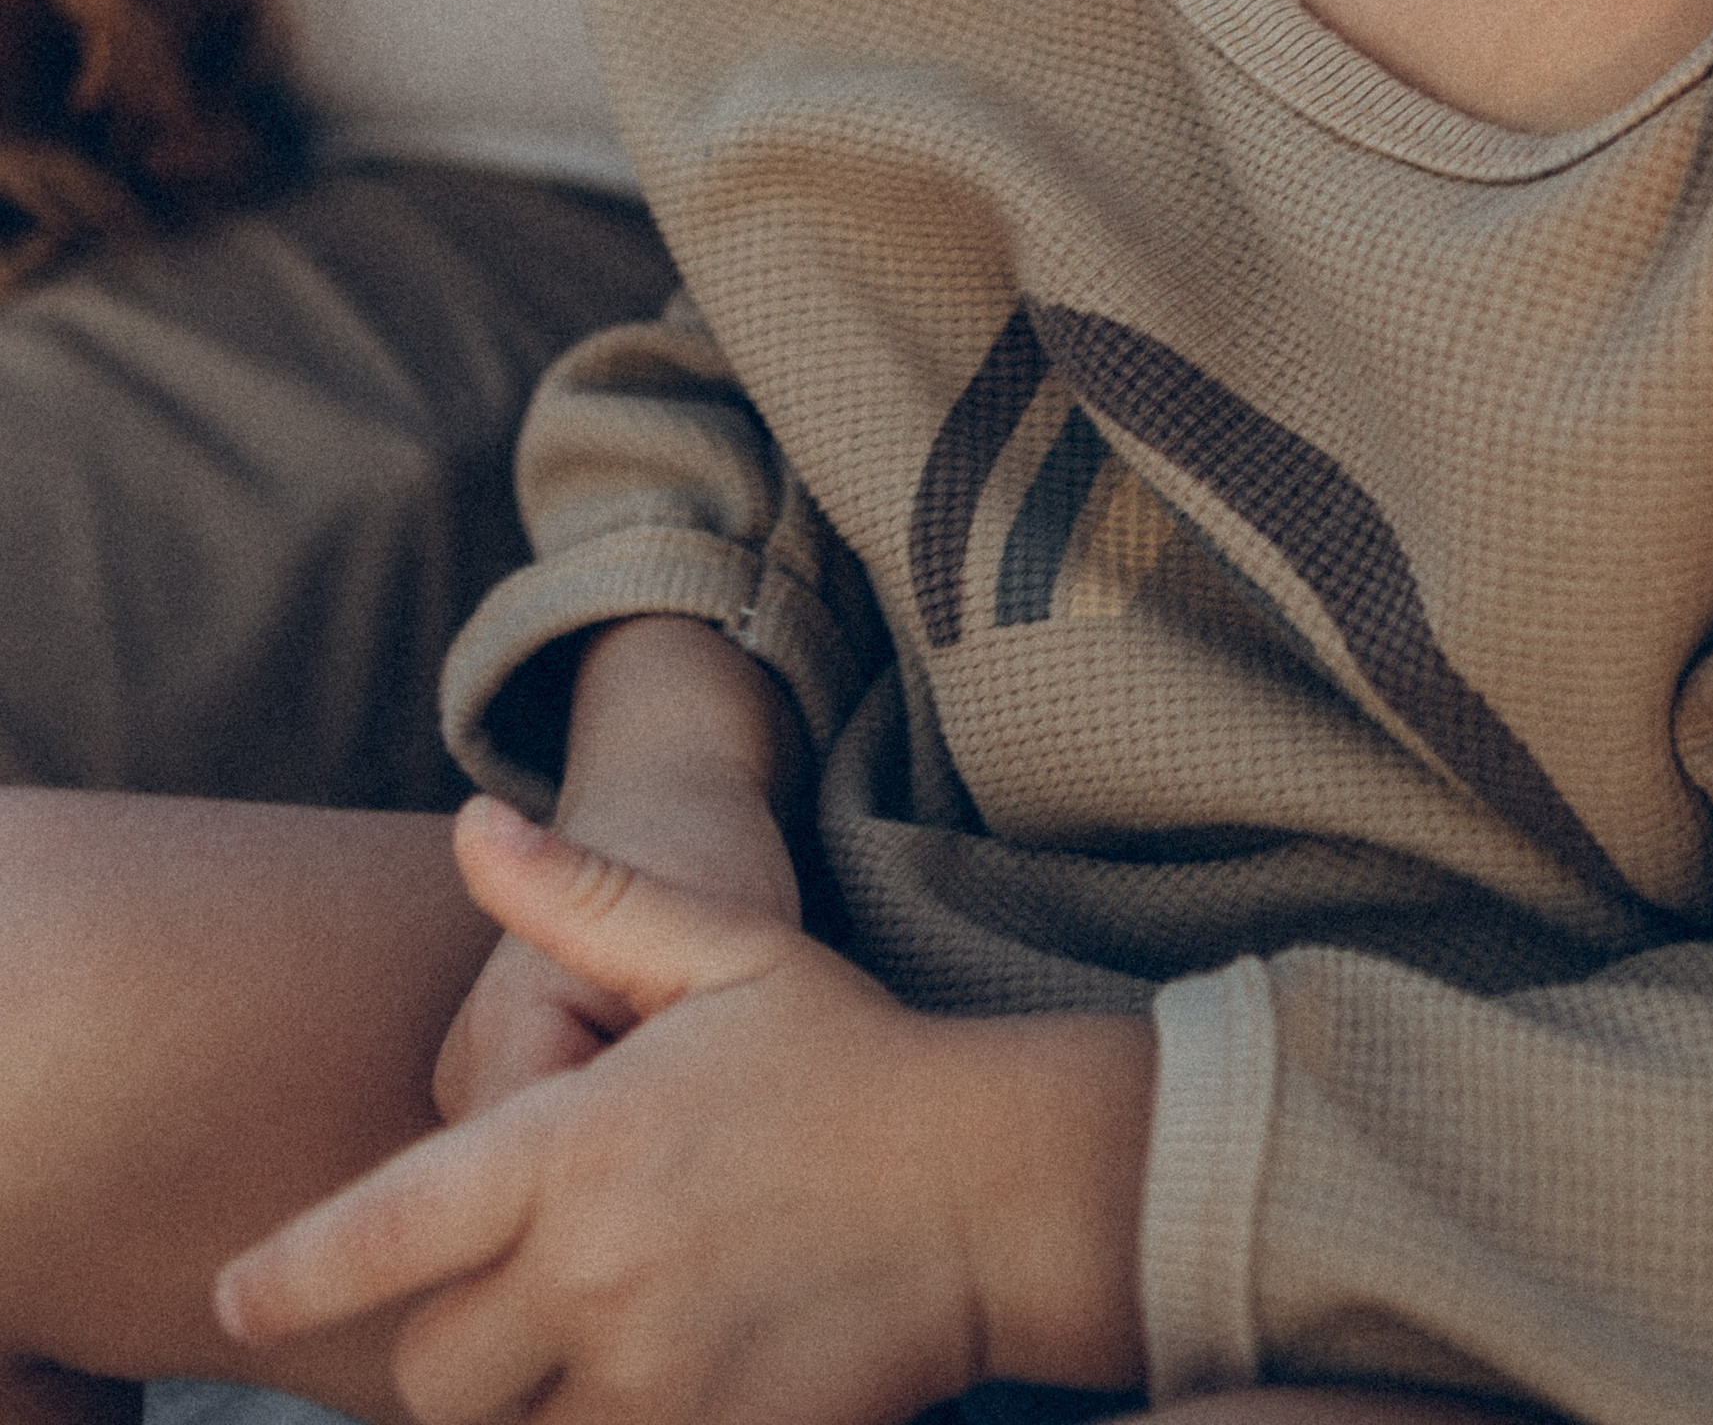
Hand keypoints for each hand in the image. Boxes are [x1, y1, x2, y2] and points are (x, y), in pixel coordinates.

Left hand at [216, 798, 1153, 1424]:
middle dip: (444, 1343)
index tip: (237, 1296)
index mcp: (579, 1143)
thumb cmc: (849, 1054)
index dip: (292, 1275)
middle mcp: (596, 1270)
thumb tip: (473, 825)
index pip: (382, 1231)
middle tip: (498, 1301)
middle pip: (431, 1370)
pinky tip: (634, 1379)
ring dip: (522, 1401)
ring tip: (575, 1342)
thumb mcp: (721, 949)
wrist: (994, 1183)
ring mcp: (652, 1373)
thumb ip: (585, 898)